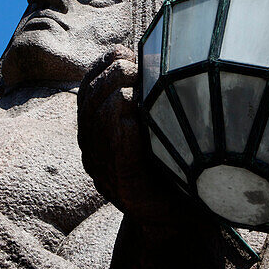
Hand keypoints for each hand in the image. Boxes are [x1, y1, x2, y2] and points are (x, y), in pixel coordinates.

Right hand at [77, 46, 185, 222]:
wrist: (179, 217)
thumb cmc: (172, 161)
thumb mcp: (159, 120)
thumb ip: (152, 92)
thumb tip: (165, 51)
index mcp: (97, 124)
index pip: (90, 81)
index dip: (108, 62)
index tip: (134, 55)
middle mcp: (92, 143)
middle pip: (89, 94)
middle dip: (114, 73)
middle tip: (141, 68)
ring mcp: (102, 165)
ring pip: (96, 116)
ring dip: (118, 93)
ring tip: (141, 85)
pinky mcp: (121, 183)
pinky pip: (113, 148)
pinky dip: (122, 128)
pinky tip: (136, 117)